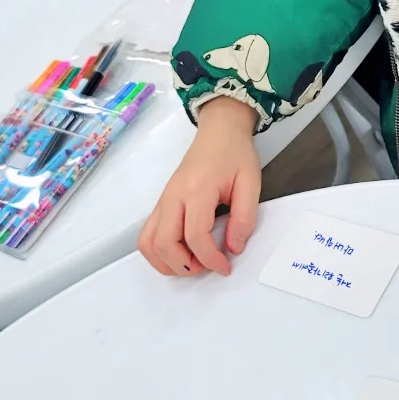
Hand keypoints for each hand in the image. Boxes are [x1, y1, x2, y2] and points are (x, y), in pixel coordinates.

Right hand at [138, 98, 260, 275]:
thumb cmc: (234, 153)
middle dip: (185, 265)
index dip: (211, 259)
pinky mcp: (162, 203)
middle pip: (164, 243)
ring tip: (193, 264)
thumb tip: (234, 247)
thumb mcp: (251, 183)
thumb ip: (244, 218)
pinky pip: (148, 234)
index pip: (195, 236)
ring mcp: (163, 200)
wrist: (219, 132)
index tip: (225, 266)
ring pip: (148, 243)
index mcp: (197, 189)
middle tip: (208, 267)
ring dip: (167, 262)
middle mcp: (173, 196)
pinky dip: (158, 252)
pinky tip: (179, 254)